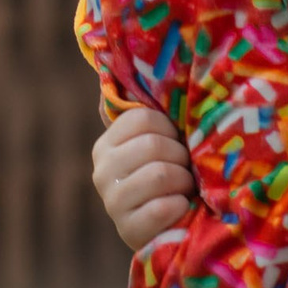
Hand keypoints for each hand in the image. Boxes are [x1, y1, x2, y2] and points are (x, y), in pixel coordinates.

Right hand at [92, 107, 193, 250]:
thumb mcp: (162, 144)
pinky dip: (180, 206)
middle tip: (185, 171)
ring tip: (184, 189)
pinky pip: (162, 208)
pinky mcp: (127, 229)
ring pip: (160, 173)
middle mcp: (102, 170)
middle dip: (181, 158)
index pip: (143, 118)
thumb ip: (156, 117)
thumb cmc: (173, 178)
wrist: (171, 231)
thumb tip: (154, 56)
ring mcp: (112, 201)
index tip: (176, 144)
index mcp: (108, 143)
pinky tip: (180, 209)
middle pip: (153, 144)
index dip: (171, 130)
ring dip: (183, 182)